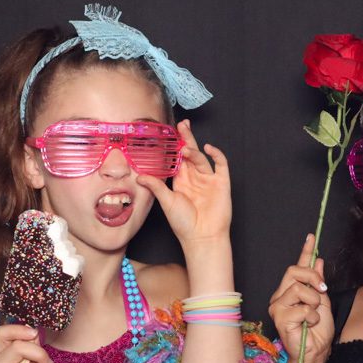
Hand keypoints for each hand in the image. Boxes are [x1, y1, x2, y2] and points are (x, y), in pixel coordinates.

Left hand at [136, 119, 231, 245]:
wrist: (202, 237)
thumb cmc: (184, 224)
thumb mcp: (167, 202)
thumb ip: (156, 187)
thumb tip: (140, 176)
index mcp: (181, 181)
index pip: (177, 159)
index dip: (174, 147)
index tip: (168, 134)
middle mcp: (195, 178)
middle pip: (190, 154)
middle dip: (186, 139)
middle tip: (182, 125)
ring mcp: (209, 180)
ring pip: (202, 158)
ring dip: (194, 151)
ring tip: (186, 148)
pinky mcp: (222, 183)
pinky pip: (221, 165)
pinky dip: (216, 155)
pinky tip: (208, 148)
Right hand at [268, 234, 333, 362]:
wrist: (316, 352)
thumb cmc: (318, 331)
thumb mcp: (323, 302)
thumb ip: (318, 282)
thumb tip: (318, 260)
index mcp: (291, 291)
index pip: (297, 267)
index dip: (305, 251)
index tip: (311, 237)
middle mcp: (280, 296)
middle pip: (295, 272)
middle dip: (313, 278)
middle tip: (322, 291)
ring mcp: (278, 306)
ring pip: (299, 289)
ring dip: (314, 302)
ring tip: (314, 316)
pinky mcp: (279, 318)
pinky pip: (302, 307)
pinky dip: (312, 316)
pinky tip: (309, 325)